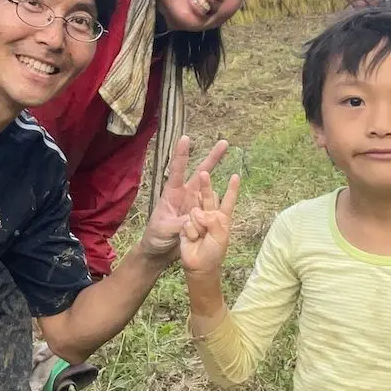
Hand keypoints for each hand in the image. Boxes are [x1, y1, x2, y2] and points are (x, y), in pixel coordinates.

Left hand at [139, 136, 231, 260]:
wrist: (159, 253)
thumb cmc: (156, 237)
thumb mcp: (165, 229)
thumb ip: (180, 222)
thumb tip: (196, 218)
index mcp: (172, 193)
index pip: (177, 170)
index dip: (181, 154)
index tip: (186, 138)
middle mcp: (185, 196)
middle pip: (201, 173)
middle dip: (212, 158)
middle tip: (224, 143)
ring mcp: (195, 206)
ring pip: (210, 190)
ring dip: (219, 184)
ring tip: (234, 176)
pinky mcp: (201, 217)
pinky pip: (213, 208)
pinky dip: (220, 204)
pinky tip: (228, 201)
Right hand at [178, 166, 240, 275]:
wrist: (199, 266)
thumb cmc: (214, 253)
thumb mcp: (220, 237)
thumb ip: (213, 222)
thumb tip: (198, 211)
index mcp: (222, 218)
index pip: (228, 201)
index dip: (232, 189)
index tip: (235, 176)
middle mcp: (209, 216)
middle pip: (208, 197)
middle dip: (206, 185)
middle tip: (203, 173)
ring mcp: (197, 220)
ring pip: (196, 211)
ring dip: (198, 224)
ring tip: (200, 236)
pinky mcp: (185, 225)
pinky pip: (187, 222)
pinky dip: (191, 231)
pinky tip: (192, 239)